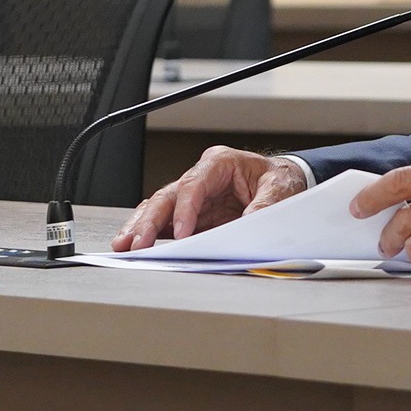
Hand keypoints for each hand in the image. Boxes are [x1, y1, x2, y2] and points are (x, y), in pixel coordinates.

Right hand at [112, 146, 308, 249]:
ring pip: (160, 209)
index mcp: (219, 164)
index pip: (193, 185)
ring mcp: (194, 198)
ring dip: (142, 228)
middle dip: (149, 221)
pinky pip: (166, 223)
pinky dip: (151, 235)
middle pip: (167, 197)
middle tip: (136, 242)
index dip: (185, 210)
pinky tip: (136, 246)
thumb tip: (249, 224)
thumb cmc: (279, 180)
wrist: (284, 184)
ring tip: (125, 245)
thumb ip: (264, 206)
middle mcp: (201, 178)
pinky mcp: (193, 216)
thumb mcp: (279, 189)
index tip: (182, 234)